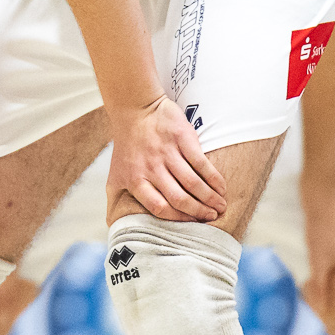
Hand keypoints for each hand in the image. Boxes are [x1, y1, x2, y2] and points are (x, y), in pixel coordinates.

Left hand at [108, 97, 226, 222]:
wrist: (134, 110)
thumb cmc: (126, 147)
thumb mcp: (114, 175)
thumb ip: (115, 200)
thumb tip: (113, 225)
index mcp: (135, 181)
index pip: (158, 207)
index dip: (178, 218)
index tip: (192, 224)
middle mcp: (151, 169)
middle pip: (179, 198)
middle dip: (199, 211)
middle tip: (212, 217)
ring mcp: (167, 153)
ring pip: (192, 182)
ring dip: (210, 197)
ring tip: (221, 206)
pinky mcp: (182, 138)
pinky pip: (201, 163)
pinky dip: (214, 178)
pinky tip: (221, 187)